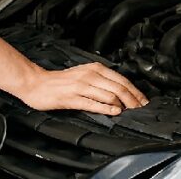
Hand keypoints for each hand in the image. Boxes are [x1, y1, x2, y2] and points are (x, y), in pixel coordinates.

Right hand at [14, 62, 148, 115]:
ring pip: (108, 94)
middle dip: (133, 100)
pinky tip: (114, 112)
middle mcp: (90, 75)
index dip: (135, 91)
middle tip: (141, 109)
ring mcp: (81, 86)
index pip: (121, 79)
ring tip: (131, 112)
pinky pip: (92, 103)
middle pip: (118, 88)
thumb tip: (120, 91)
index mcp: (94, 68)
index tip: (143, 101)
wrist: (36, 83)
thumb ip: (100, 80)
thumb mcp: (84, 74)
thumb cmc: (60, 81)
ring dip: (123, 105)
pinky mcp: (72, 98)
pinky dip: (106, 108)